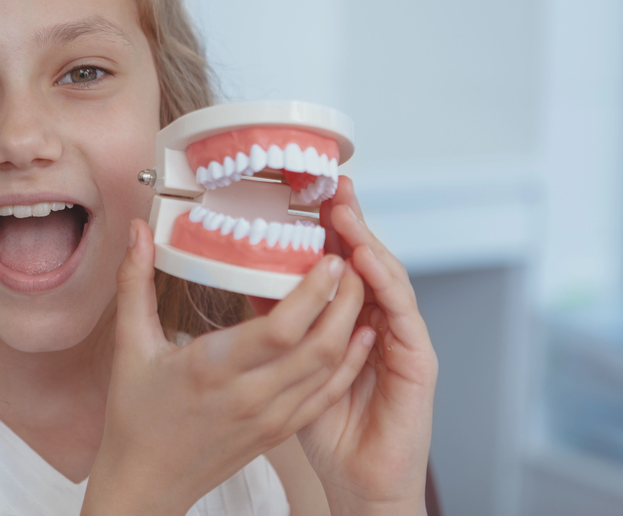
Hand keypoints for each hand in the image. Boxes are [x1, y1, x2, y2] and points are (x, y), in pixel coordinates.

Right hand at [82, 219, 374, 515]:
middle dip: (345, 301)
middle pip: (319, 347)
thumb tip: (137, 231)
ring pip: (330, 370)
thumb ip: (134, 283)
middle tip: (350, 262)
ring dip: (350, 327)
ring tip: (355, 291)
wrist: (146, 483)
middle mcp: (251, 396)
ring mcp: (271, 418)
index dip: (314, 292)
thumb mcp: (129, 346)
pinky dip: (348, 364)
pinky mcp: (280, 432)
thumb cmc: (134, 417)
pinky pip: (326, 395)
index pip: (282, 329)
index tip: (328, 258)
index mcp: (214, 369)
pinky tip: (356, 337)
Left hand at [296, 176, 438, 515]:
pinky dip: (385, 282)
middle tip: (333, 185)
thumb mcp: (291, 365)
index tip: (311, 192)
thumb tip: (246, 281)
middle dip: (351, 220)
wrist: (359, 480)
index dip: (331, 226)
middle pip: (368, 259)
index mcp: (351, 320)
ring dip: (367, 240)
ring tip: (344, 211)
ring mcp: (402, 338)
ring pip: (387, 276)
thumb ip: (279, 323)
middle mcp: (379, 322)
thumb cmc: (327, 427)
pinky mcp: (418, 359)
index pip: (343, 262)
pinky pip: (401, 313)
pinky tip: (365, 258)